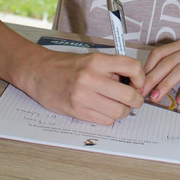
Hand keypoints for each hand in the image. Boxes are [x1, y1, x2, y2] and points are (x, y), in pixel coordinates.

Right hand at [28, 49, 145, 124]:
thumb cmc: (65, 65)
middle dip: (136, 100)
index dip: (141, 78)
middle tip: (134, 100)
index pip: (132, 67)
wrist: (38, 72)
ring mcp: (83, 97)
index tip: (138, 83)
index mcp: (97, 61)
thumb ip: (110, 69)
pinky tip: (104, 110)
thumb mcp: (90, 59)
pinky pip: (105, 121)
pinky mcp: (77, 111)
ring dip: (123, 111)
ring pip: (118, 112)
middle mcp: (91, 78)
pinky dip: (109, 118)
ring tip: (118, 106)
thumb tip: (132, 83)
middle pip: (128, 95)